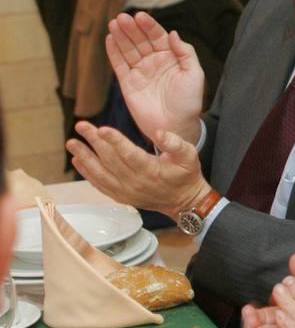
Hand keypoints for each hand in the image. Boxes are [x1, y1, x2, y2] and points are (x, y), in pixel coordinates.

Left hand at [66, 124, 209, 217]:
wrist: (183, 201)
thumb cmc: (185, 176)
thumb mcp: (189, 156)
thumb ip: (175, 143)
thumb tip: (159, 133)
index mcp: (152, 171)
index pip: (129, 154)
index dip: (115, 141)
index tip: (101, 129)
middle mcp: (136, 183)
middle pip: (110, 160)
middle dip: (94, 142)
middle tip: (81, 126)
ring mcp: (126, 191)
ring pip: (100, 173)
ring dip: (84, 157)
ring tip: (72, 143)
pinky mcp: (120, 196)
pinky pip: (99, 184)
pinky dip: (86, 173)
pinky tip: (77, 160)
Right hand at [105, 12, 203, 142]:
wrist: (176, 127)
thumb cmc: (188, 102)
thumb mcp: (194, 75)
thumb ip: (186, 53)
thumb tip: (172, 33)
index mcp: (170, 57)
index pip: (158, 36)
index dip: (149, 26)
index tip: (141, 16)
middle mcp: (154, 61)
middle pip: (140, 40)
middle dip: (132, 28)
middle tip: (122, 18)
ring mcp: (140, 71)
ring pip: (128, 50)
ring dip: (121, 36)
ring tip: (114, 24)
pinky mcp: (128, 83)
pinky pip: (119, 65)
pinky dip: (113, 52)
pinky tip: (109, 39)